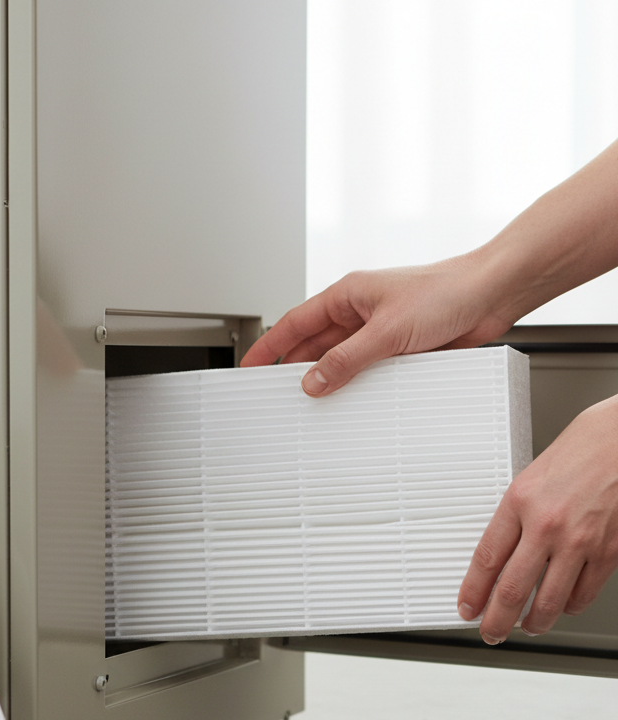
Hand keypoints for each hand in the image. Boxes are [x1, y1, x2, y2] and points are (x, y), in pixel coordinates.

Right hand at [241, 254, 514, 395]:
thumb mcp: (386, 331)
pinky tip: (356, 404)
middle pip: (315, 346)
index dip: (269, 346)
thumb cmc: (446, 291)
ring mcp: (380, 333)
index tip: (249, 366)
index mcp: (347, 295)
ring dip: (331, 381)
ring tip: (315, 406)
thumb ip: (346, 359)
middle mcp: (360, 313)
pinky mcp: (401, 350)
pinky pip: (370, 373)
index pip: (294, 323)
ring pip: (342, 362)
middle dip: (296, 370)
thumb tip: (313, 382)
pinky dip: (360, 388)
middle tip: (278, 396)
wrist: (492, 294)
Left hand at [458, 395, 617, 642]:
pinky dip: (570, 606)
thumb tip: (503, 551)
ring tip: (527, 627)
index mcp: (520, 500)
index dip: (472, 591)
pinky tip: (563, 606)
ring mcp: (581, 541)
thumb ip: (518, 514)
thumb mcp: (534, 475)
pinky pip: (583, 593)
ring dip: (534, 623)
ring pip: (549, 602)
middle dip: (496, 621)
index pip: (485, 559)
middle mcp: (547, 524)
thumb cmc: (585, 448)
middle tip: (490, 632)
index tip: (466, 606)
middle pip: (511, 590)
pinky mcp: (610, 551)